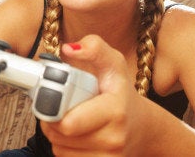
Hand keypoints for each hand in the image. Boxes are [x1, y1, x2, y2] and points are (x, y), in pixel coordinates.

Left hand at [40, 35, 147, 155]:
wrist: (142, 127)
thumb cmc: (120, 94)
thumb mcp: (112, 63)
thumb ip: (94, 48)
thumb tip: (70, 48)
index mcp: (114, 110)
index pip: (68, 122)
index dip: (53, 110)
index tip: (56, 99)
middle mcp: (114, 138)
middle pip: (59, 135)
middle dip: (52, 120)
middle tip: (61, 108)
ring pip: (59, 149)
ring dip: (57, 135)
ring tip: (71, 121)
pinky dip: (65, 148)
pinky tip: (76, 136)